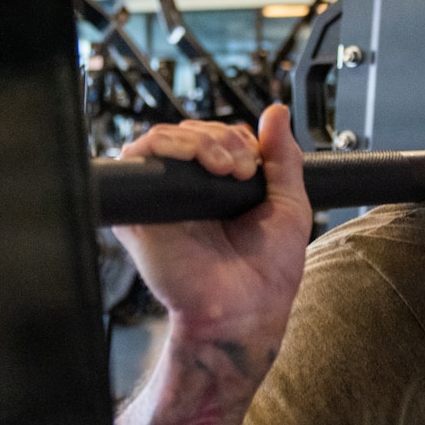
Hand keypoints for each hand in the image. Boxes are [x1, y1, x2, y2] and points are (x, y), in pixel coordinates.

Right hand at [114, 106, 310, 346]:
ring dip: (200, 139)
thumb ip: (284, 157)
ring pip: (164, 138)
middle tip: (244, 168)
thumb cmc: (267, 274)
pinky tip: (199, 165)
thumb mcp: (289, 204)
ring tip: (228, 167)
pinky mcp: (139, 213)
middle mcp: (188, 191)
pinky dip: (164, 147)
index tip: (257, 158)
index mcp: (219, 188)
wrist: (245, 312)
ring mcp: (162, 200)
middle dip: (222, 136)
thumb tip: (277, 112)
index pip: (215, 136)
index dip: (235, 135)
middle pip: (190, 132)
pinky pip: (135, 160)